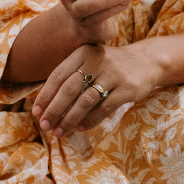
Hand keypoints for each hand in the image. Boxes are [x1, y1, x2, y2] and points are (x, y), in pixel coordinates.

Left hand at [32, 43, 160, 136]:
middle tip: (45, 126)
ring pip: (86, 100)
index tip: (36, 112)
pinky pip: (104, 108)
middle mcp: (98, 60)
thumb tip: (45, 105)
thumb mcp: (91, 62)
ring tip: (60, 131)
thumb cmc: (110, 66)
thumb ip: (71, 77)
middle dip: (55, 110)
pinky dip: (91, 120)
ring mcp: (114, 74)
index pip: (58, 74)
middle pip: (70, 88)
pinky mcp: (127, 89)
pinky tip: (81, 128)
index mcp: (84, 52)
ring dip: (70, 119)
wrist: (147, 62)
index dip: (46, 95)